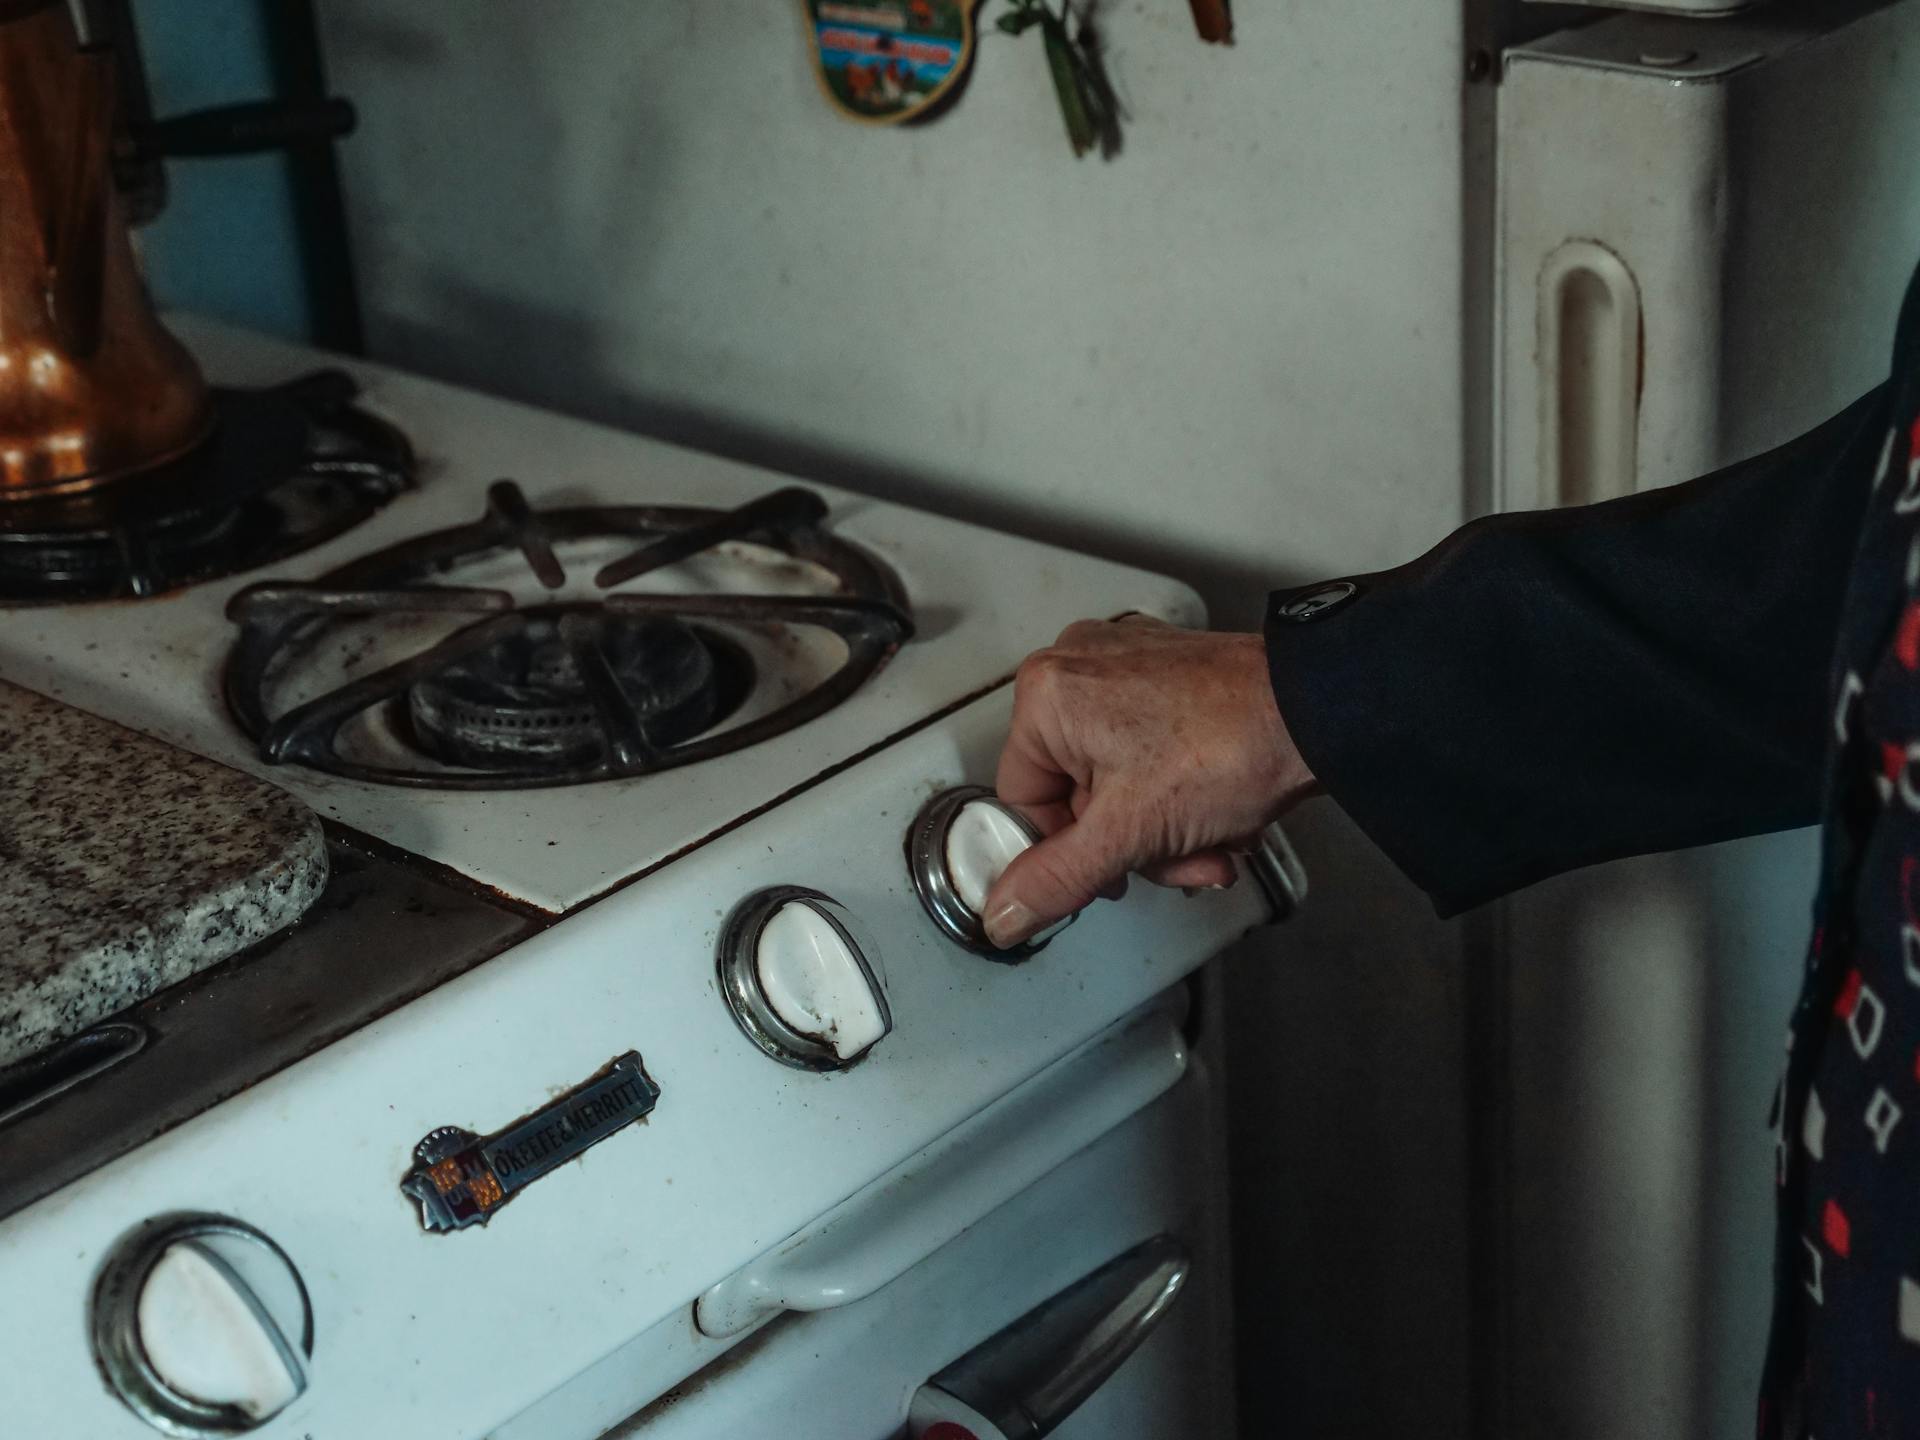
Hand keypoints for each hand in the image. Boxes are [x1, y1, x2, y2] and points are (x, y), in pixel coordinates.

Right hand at [983, 616, 1315, 948]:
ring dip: (1167, 829)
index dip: (1069, 852)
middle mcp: (1079, 664)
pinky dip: (1183, 790)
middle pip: (1079, 793)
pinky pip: (1152, 748)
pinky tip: (1223, 811)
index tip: (1111, 875)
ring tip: (1214, 841)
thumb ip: (1058, 879)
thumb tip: (1004, 912)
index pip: (1024, 799)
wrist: (1322, 712)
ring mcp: (1128, 663)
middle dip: (1136, 845)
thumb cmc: (1230, 746)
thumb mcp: (1128, 833)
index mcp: (1046, 694)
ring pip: (1122, 779)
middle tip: (1178, 859)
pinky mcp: (1171, 671)